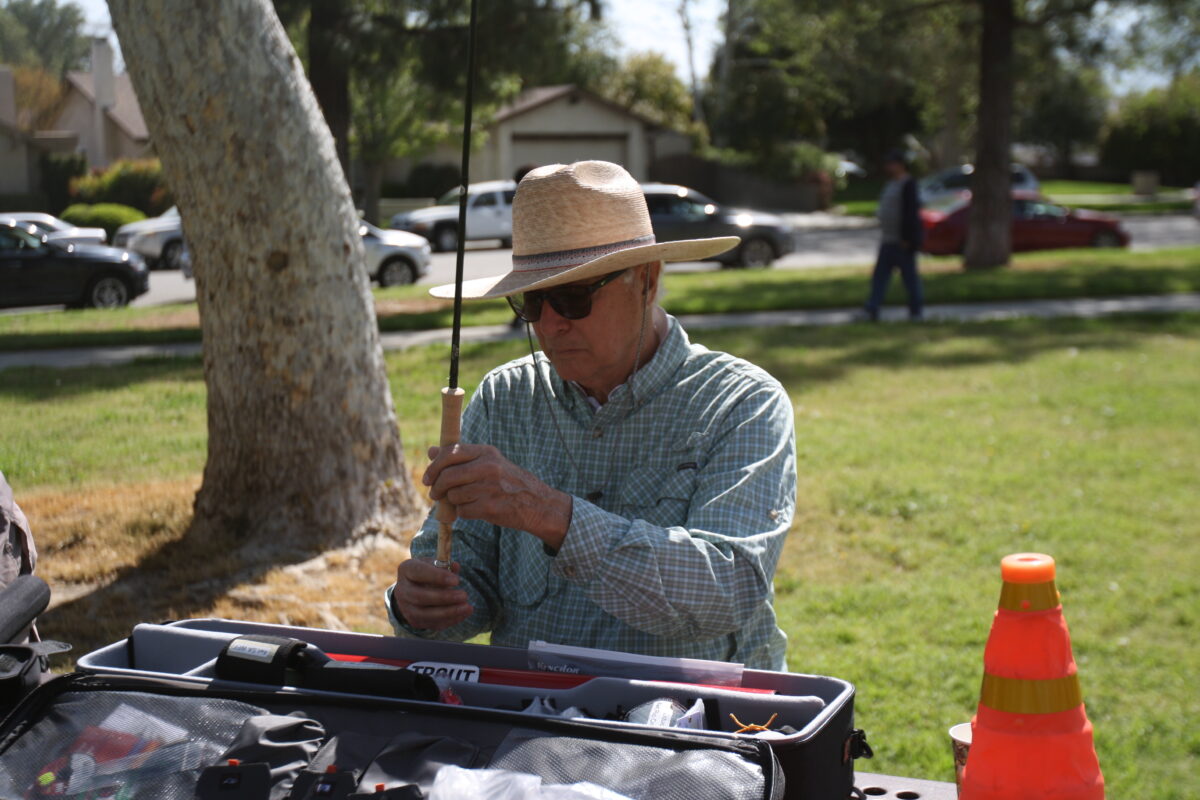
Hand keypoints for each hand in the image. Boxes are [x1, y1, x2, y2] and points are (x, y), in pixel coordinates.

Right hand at [393, 557, 472, 630]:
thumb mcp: (435, 564)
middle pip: (420, 597)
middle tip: (464, 595)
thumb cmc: (428, 572)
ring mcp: (406, 608)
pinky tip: (463, 613)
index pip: (418, 572)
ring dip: (449, 612)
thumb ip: (445, 564)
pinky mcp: (414, 621)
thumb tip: (455, 567)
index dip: (437, 576)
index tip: (457, 580)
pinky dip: (450, 620)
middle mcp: (402, 590)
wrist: (414, 588)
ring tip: (467, 607)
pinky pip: (432, 623)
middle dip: (444, 598)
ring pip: (425, 614)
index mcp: (406, 569)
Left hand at [424, 444, 571, 548]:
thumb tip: (431, 450)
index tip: (428, 478)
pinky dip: (463, 513)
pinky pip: (462, 511)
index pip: (450, 453)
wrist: (537, 504)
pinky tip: (476, 509)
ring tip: (465, 501)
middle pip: (447, 476)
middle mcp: (488, 467)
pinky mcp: (489, 507)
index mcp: (486, 452)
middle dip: (436, 488)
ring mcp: (489, 487)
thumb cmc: (509, 482)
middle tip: (435, 494)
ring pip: (453, 496)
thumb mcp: (489, 462)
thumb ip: (460, 457)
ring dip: (453, 502)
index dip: (434, 466)